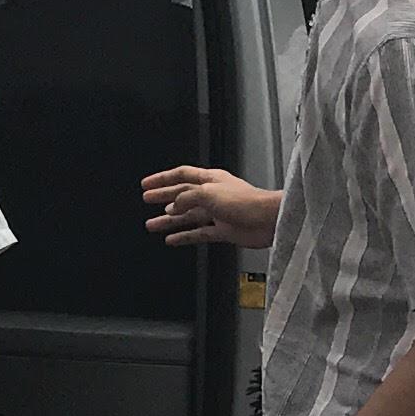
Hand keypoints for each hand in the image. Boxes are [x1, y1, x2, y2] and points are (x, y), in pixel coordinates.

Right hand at [144, 167, 279, 250]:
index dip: (162, 179)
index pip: (181, 175)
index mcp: (209, 179)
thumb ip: (186, 198)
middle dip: (163, 197)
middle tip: (147, 200)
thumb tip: (173, 206)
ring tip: (152, 224)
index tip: (147, 184)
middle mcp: (212, 194)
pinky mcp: (223, 230)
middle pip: (181, 194)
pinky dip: (184, 236)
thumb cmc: (245, 201)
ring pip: (187, 216)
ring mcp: (217, 213)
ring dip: (169, 220)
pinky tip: (172, 239)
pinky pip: (198, 233)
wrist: (267, 220)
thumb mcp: (208, 193)